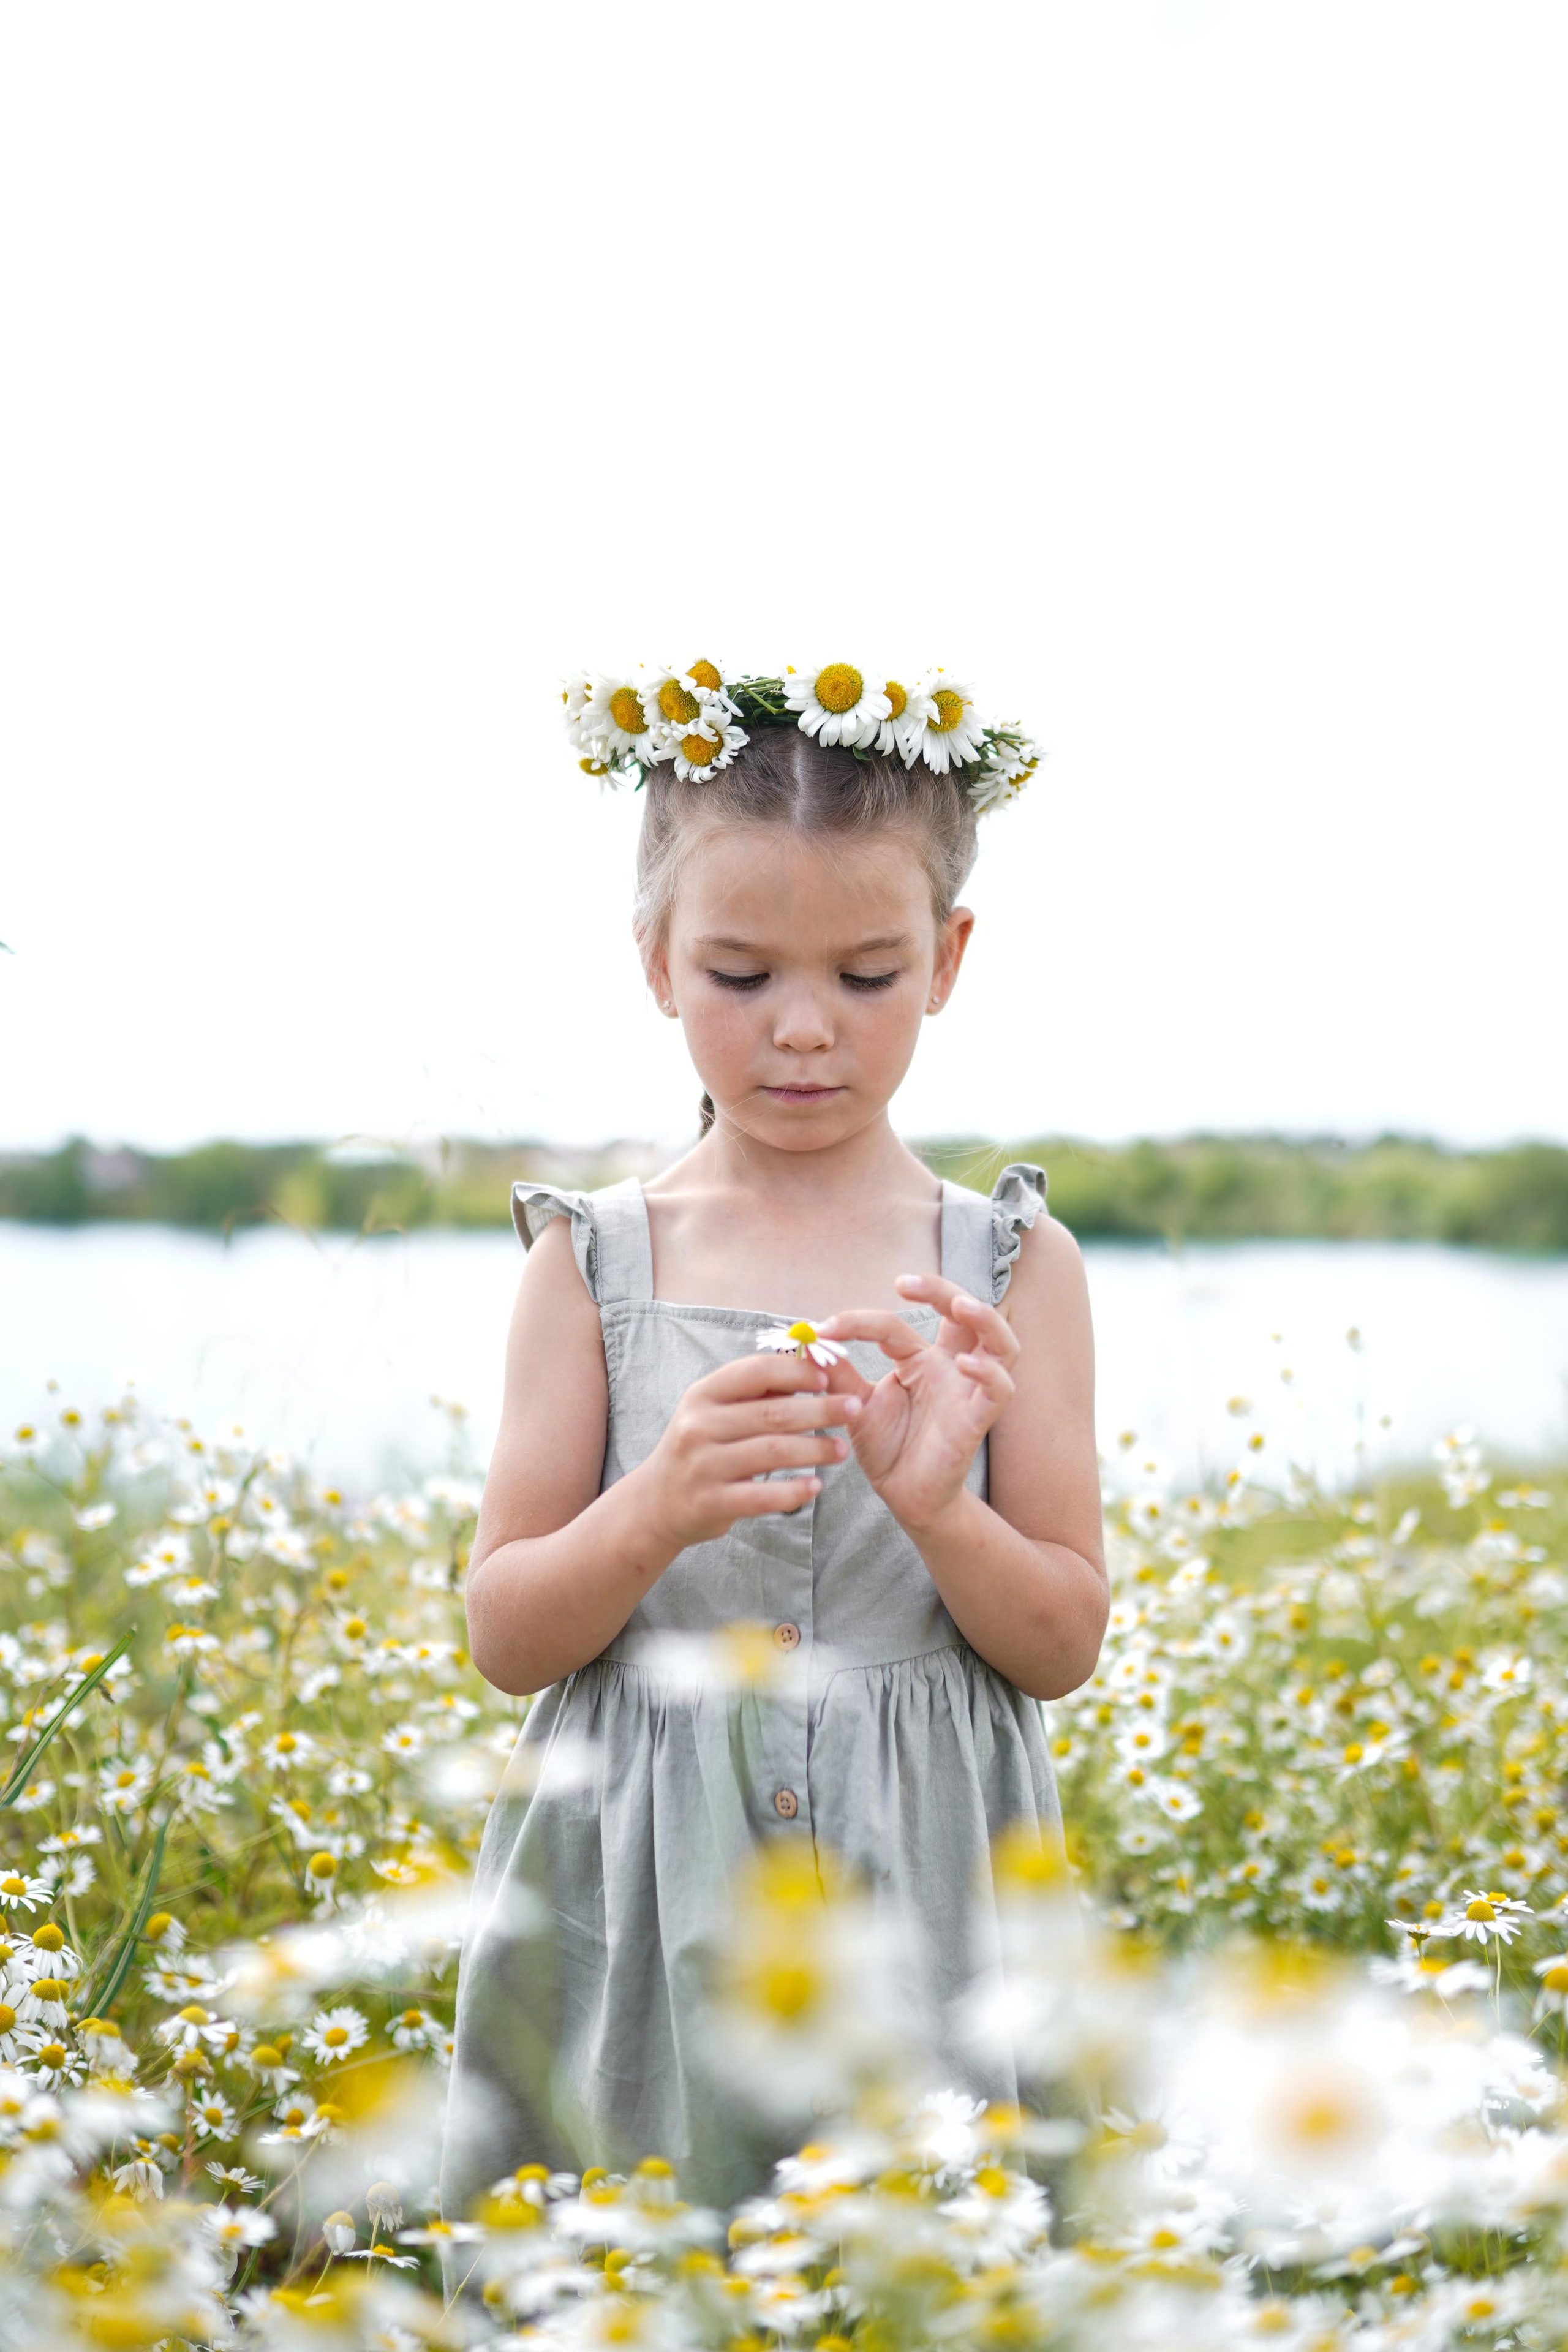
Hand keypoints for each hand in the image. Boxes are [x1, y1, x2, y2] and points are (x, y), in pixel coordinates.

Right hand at [637, 1352, 855, 1552]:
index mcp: (703, 1395)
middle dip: (820, 1410)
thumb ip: (756, 1392)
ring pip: (772, 1453)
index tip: (828, 1376)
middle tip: (855, 1409)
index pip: (755, 1372)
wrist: (657, 1502)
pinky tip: (816, 1486)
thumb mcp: (715, 1411)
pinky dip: (792, 1491)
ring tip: (842, 1450)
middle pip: (772, 1413)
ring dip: (814, 1450)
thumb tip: (810, 1364)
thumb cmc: (701, 1446)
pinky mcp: (711, 1502)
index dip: (795, 1371)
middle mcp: (698, 1426)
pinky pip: (761, 1496)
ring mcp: (703, 1466)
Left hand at [817, 1276, 1019, 1532]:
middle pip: (965, 1313)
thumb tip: (807, 1341)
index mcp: (919, 1360)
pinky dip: (989, 1373)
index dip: (860, 1322)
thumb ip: (837, 1375)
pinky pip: (1000, 1390)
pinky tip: (966, 1364)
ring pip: (1000, 1343)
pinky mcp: (978, 1420)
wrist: (904, 1497)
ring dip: (986, 1319)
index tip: (825, 1328)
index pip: (894, 1326)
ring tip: (961, 1306)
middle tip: (906, 1283)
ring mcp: (968, 1391)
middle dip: (943, 1289)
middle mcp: (949, 1368)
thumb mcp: (855, 1405)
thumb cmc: (888, 1448)